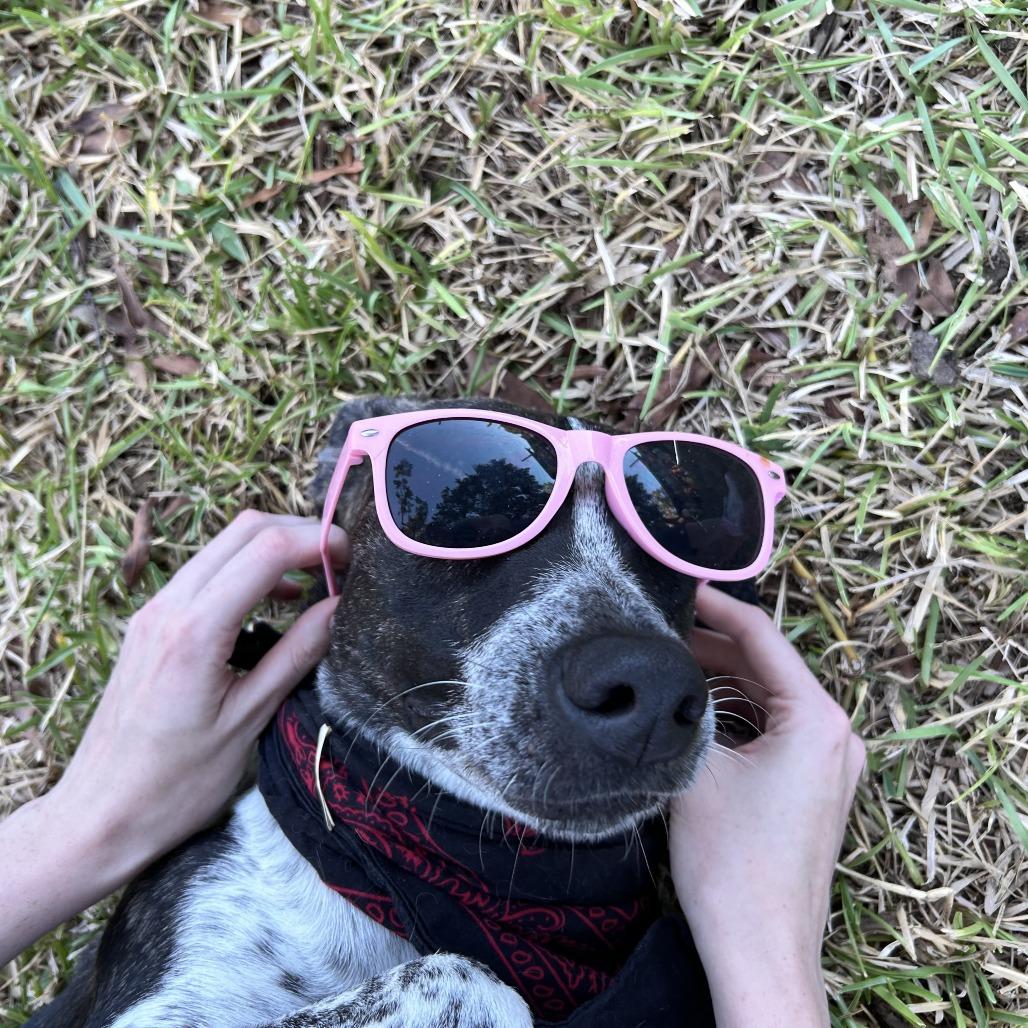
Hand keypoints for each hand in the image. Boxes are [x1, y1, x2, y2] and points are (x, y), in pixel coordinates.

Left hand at [0, 511, 348, 964]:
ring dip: (273, 549)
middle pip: (244, 530)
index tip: (351, 560)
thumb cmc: (175, 784)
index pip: (265, 549)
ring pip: (223, 545)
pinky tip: (273, 604)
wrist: (98, 816)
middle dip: (299, 534)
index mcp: (194, 630)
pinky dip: (246, 570)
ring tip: (315, 581)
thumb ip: (297, 654)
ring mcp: (153, 612)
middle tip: (340, 563)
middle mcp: (168, 607)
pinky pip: (205, 572)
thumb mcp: (249, 719)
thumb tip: (338, 606)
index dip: (317, 542)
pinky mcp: (150, 624)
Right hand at [670, 585, 864, 1026]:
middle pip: (768, 665)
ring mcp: (832, 764)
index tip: (676, 584)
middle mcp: (838, 734)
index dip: (714, 605)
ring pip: (771, 697)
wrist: (759, 949)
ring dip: (724, 678)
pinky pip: (776, 728)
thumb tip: (663, 667)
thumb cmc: (731, 862)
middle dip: (713, 643)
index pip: (762, 636)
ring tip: (670, 660)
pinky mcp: (816, 788)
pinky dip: (739, 711)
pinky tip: (696, 707)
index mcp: (819, 718)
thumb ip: (684, 706)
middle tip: (659, 626)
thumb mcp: (696, 767)